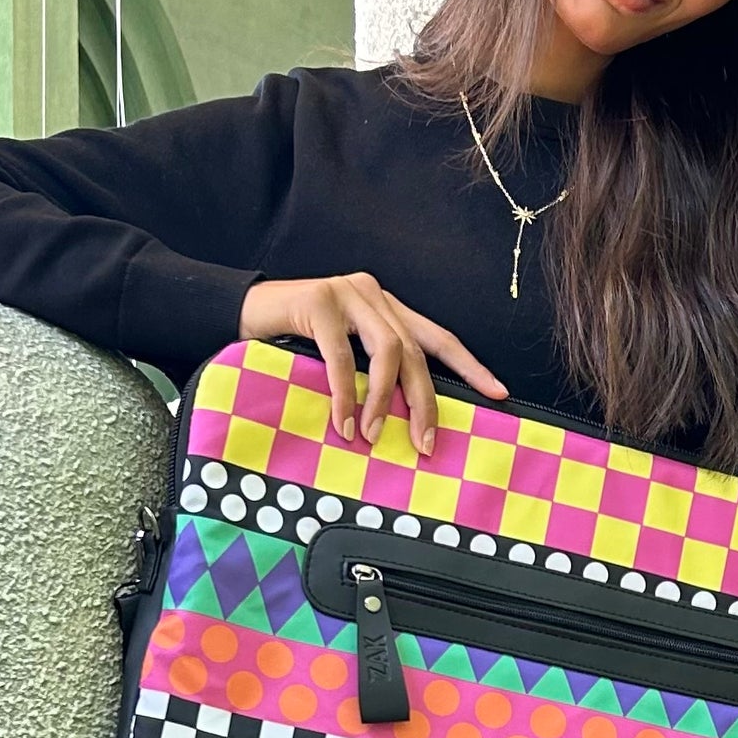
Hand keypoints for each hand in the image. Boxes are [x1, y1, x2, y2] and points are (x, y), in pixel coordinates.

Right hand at [239, 271, 506, 448]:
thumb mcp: (342, 358)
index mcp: (386, 308)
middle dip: (423, 402)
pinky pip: (341, 355)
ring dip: (382, 401)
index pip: (439, 338)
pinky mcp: (318, 301)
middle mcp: (374, 295)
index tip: (497, 395)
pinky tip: (343, 422)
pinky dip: (344, 394)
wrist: (240, 313)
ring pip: (386, 351)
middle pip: (415, 352)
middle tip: (423, 444)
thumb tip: (403, 422)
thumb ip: (371, 374)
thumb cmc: (293, 342)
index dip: (470, 368)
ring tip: (371, 436)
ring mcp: (347, 294)